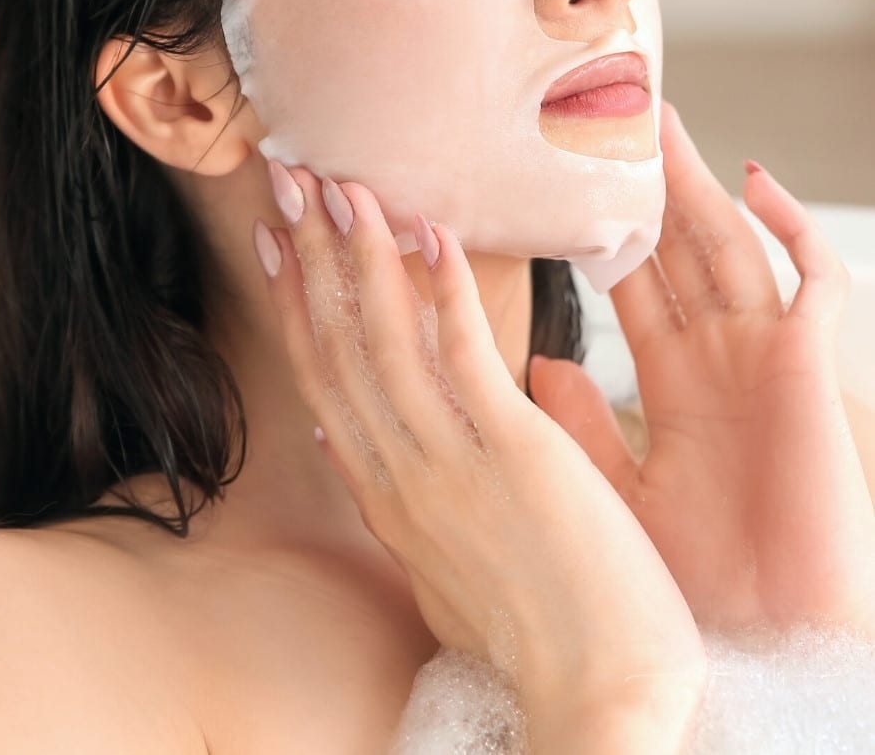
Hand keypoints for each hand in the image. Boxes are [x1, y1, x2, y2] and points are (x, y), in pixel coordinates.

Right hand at [253, 165, 704, 744]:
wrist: (599, 699)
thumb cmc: (541, 634)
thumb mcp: (437, 566)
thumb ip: (391, 500)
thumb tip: (340, 445)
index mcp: (387, 495)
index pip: (323, 379)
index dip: (296, 303)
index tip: (278, 241)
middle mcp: (399, 474)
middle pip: (335, 346)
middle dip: (308, 255)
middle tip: (288, 178)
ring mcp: (448, 463)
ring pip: (382, 339)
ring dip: (357, 254)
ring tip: (342, 183)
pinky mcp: (512, 453)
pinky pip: (463, 354)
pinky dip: (441, 289)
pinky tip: (429, 231)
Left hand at [529, 102, 874, 633]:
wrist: (770, 645)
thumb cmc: (699, 585)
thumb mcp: (621, 491)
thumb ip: (585, 425)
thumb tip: (535, 364)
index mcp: (674, 382)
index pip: (632, 284)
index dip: (604, 233)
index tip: (562, 182)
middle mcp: (719, 358)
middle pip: (679, 249)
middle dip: (648, 187)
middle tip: (610, 119)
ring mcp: (766, 357)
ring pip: (731, 246)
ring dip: (700, 185)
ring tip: (662, 123)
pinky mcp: (811, 369)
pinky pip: (814, 281)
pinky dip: (793, 230)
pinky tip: (755, 183)